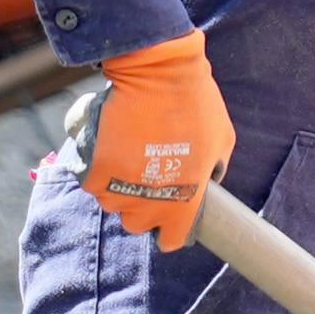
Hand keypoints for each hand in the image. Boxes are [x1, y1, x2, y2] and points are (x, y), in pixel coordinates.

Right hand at [80, 32, 234, 243]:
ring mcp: (121, 188)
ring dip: (117, 188)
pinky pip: (92, 183)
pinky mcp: (97, 170)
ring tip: (126, 161)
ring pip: (111, 203)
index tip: (167, 216)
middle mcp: (150, 204)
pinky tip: (108, 152)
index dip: (169, 229)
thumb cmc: (196, 104)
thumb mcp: (222, 142)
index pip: (171, 239)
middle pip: (137, 224)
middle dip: (140, 206)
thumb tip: (208, 180)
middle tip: (145, 180)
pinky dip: (97, 171)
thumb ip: (214, 169)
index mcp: (184, 203)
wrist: (159, 74)